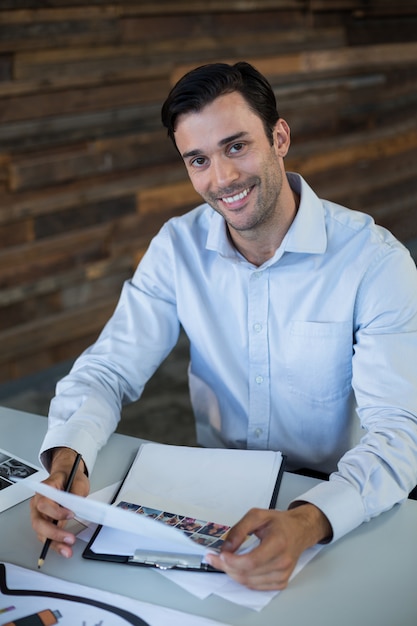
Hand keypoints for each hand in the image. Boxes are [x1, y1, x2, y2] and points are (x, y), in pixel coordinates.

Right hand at [30, 447, 89, 558]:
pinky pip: (45, 535)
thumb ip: (75, 495)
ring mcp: (39, 513)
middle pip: (38, 522)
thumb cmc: (70, 476)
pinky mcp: (44, 522)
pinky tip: (63, 549)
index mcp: (44, 489)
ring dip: (53, 543)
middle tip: (69, 539)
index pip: (44, 504)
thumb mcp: (78, 481)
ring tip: (67, 550)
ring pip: (40, 532)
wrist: (67, 474)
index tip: (71, 514)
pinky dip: (54, 543)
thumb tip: (74, 509)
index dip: (56, 512)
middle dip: (54, 533)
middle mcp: (37, 502)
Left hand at [205, 504, 330, 589]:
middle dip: (226, 567)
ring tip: (224, 561)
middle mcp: (282, 562)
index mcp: (278, 543)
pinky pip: (256, 587)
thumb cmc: (279, 523)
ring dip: (233, 574)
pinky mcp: (281, 582)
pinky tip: (238, 568)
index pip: (251, 561)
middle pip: (248, 573)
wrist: (299, 531)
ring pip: (249, 583)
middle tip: (214, 558)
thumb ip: (239, 530)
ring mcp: (283, 575)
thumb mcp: (257, 515)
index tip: (220, 554)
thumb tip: (226, 548)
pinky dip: (243, 579)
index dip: (232, 561)